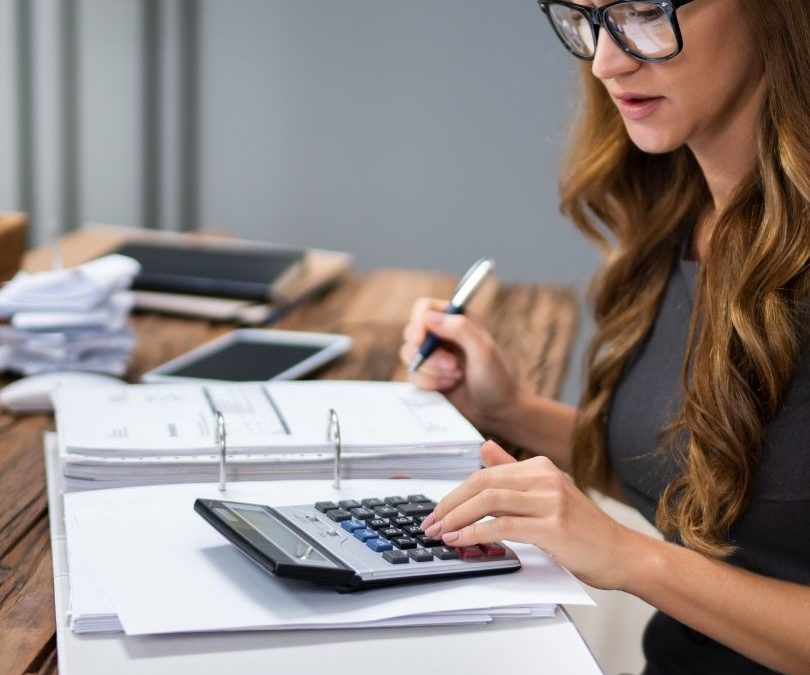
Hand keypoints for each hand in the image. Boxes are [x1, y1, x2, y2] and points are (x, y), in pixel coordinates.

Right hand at [399, 297, 521, 432]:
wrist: (497, 412)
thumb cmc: (496, 379)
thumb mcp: (483, 350)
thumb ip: (460, 328)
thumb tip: (428, 317)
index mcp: (457, 319)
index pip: (424, 308)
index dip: (418, 323)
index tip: (420, 341)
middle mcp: (442, 334)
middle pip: (412, 333)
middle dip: (429, 354)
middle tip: (453, 366)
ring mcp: (433, 356)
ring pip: (409, 355)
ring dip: (431, 370)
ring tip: (456, 377)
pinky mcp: (427, 375)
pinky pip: (412, 375)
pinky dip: (428, 383)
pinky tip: (448, 386)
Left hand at [420, 441, 635, 589]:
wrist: (621, 553)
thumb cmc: (582, 529)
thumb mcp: (546, 494)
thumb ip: (512, 473)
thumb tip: (483, 449)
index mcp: (539, 466)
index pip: (484, 474)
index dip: (455, 494)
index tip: (437, 512)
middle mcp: (544, 477)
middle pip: (482, 483)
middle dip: (450, 504)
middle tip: (430, 524)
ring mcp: (550, 500)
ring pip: (489, 500)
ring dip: (457, 518)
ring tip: (440, 533)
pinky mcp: (553, 526)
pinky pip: (503, 525)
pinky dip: (476, 532)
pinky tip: (461, 541)